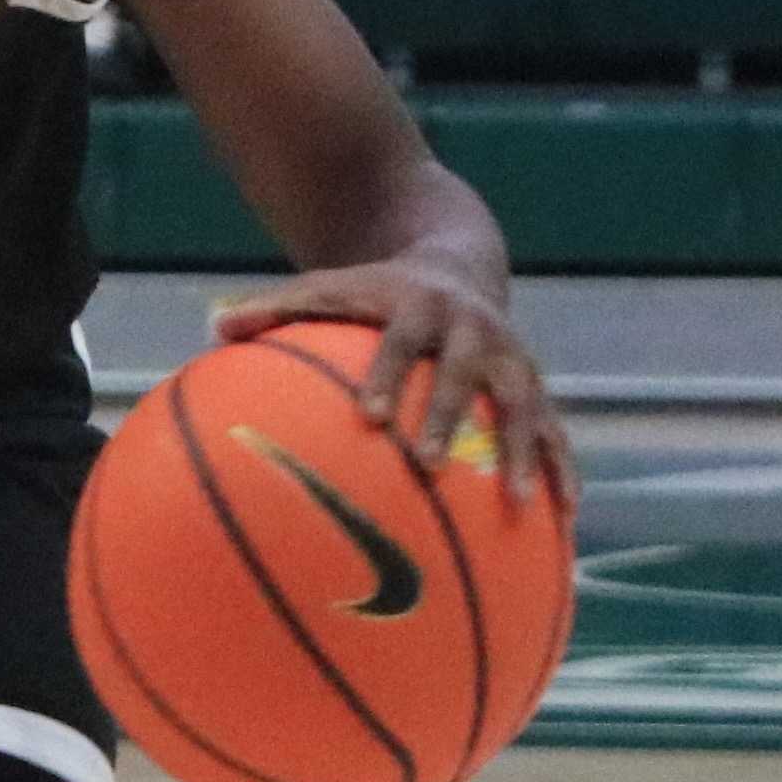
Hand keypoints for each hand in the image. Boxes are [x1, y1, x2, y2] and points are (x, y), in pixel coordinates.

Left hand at [209, 258, 575, 509]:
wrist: (455, 265)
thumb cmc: (373, 295)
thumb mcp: (329, 288)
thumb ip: (278, 308)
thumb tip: (215, 327)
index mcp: (418, 307)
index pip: (401, 341)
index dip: (388, 375)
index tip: (369, 417)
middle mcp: (472, 329)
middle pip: (466, 372)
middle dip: (449, 416)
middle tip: (428, 464)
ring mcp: (511, 358)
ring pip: (523, 404)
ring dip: (525, 451)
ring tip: (521, 503)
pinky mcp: (535, 384)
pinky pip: (555, 429)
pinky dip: (563, 467)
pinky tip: (566, 515)